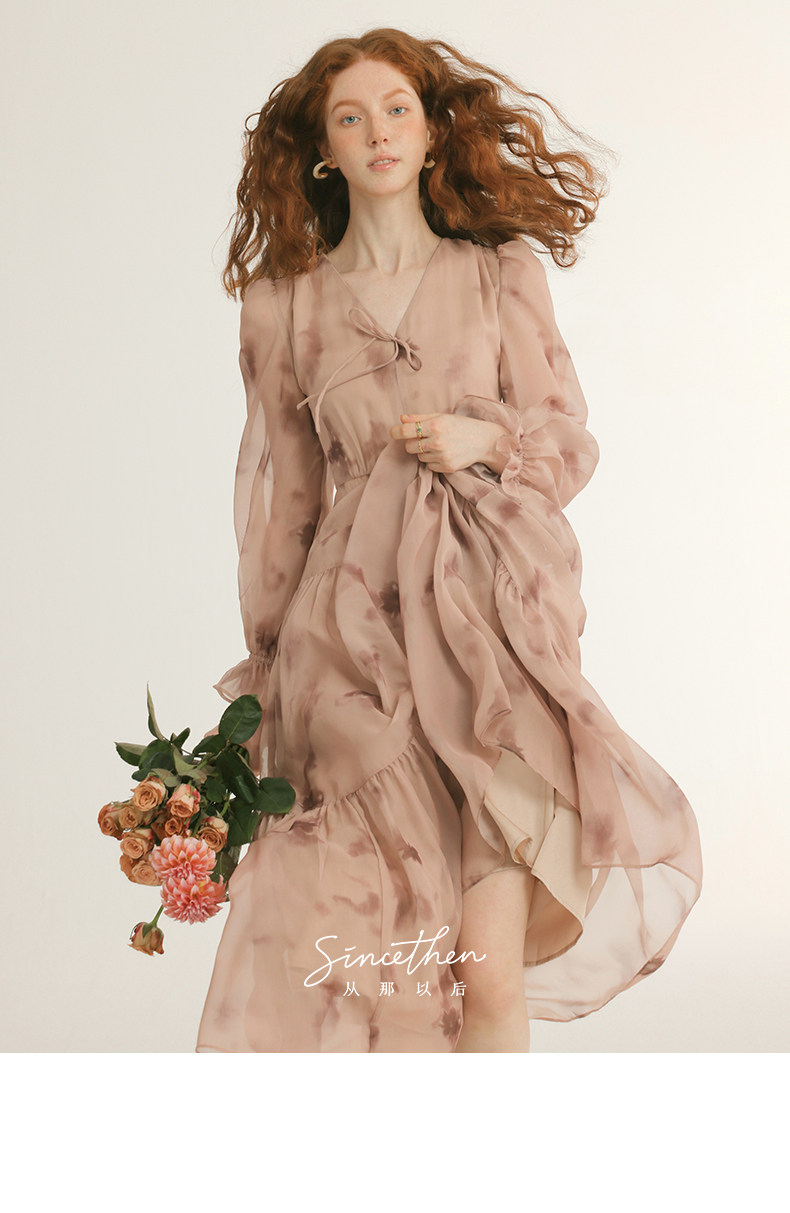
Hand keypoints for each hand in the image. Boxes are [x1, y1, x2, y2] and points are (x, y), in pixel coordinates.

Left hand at [389, 412, 508, 474]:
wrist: (483, 441)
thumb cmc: (461, 425)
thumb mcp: (441, 416)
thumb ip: (420, 418)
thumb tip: (401, 419)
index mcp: (435, 425)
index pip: (405, 431)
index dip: (396, 432)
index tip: (394, 432)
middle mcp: (438, 441)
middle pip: (409, 447)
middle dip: (413, 442)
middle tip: (424, 438)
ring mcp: (442, 456)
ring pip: (419, 457)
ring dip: (424, 452)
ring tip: (439, 445)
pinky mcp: (446, 467)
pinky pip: (429, 466)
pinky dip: (433, 460)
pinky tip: (445, 453)